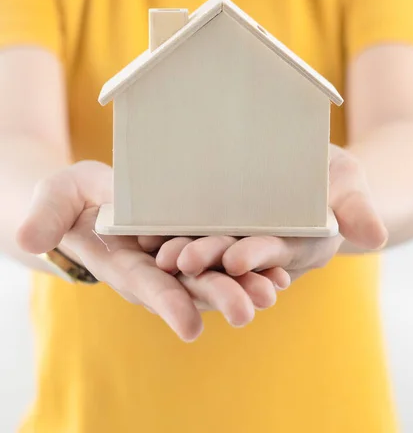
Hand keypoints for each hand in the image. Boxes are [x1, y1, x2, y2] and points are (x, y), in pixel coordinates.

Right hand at [16, 161, 288, 340]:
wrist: (98, 194)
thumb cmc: (75, 196)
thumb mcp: (58, 196)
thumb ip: (47, 216)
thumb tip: (26, 237)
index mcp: (125, 263)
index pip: (146, 286)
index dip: (167, 303)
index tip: (190, 325)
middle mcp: (157, 266)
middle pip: (189, 285)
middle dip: (217, 296)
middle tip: (249, 309)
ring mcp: (181, 252)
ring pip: (215, 272)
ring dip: (244, 283)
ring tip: (274, 290)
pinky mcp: (199, 235)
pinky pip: (226, 251)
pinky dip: (251, 261)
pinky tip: (279, 267)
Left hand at [154, 145, 387, 282]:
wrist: (309, 164)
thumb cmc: (331, 174)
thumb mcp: (348, 181)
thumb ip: (358, 207)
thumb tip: (376, 236)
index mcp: (301, 244)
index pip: (281, 252)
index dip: (260, 256)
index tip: (238, 259)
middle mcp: (267, 247)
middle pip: (239, 256)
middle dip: (212, 260)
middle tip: (184, 261)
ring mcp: (240, 237)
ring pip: (212, 249)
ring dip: (188, 253)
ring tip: (162, 255)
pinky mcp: (218, 223)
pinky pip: (196, 229)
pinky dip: (176, 233)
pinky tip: (149, 236)